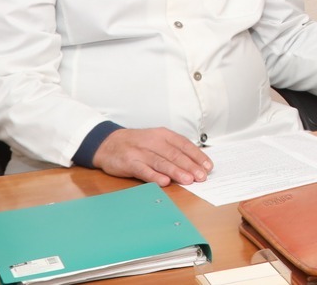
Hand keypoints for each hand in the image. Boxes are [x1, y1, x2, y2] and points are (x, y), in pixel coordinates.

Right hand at [93, 127, 212, 186]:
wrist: (108, 142)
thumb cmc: (137, 143)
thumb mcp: (157, 140)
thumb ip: (173, 150)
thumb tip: (195, 164)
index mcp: (163, 135)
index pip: (184, 145)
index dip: (197, 156)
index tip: (208, 167)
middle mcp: (153, 141)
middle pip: (175, 154)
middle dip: (190, 166)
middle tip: (202, 177)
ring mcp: (140, 152)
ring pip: (161, 162)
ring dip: (176, 172)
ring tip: (189, 180)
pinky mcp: (129, 162)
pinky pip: (143, 170)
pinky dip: (154, 176)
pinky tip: (164, 182)